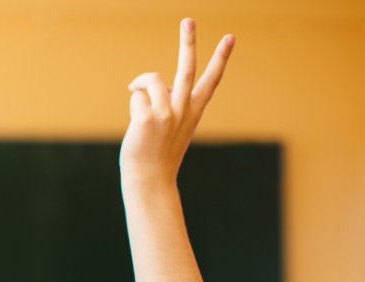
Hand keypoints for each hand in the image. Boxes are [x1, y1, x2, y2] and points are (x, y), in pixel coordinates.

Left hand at [119, 19, 234, 182]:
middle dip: (188, 42)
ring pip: (153, 79)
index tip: (230, 37)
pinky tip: (136, 126)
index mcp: (194, 111)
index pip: (211, 79)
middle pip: (187, 68)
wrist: (149, 179)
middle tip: (188, 20)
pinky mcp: (147, 118)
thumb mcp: (171, 126)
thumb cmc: (158, 152)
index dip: (221, 58)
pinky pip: (136, 96)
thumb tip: (151, 85)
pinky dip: (133, 106)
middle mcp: (184, 109)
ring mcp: (166, 114)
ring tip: (141, 105)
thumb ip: (168, 102)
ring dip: (142, 86)